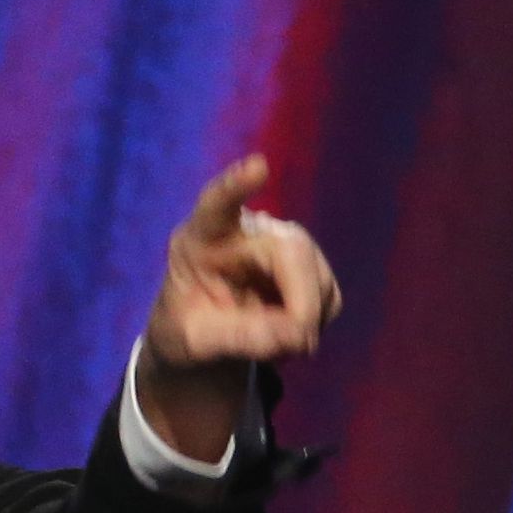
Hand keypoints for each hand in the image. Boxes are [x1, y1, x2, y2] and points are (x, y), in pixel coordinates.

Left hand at [136, 154, 342, 461]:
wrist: (201, 331)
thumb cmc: (185, 327)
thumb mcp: (190, 343)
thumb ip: (235, 338)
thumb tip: (295, 336)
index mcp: (202, 236)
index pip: (217, 204)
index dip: (236, 186)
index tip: (257, 166)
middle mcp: (247, 230)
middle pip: (290, 251)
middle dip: (301, 302)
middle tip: (296, 345)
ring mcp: (284, 243)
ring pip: (317, 278)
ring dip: (303, 323)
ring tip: (267, 346)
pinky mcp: (312, 266)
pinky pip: (328, 298)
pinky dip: (312, 327)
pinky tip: (283, 334)